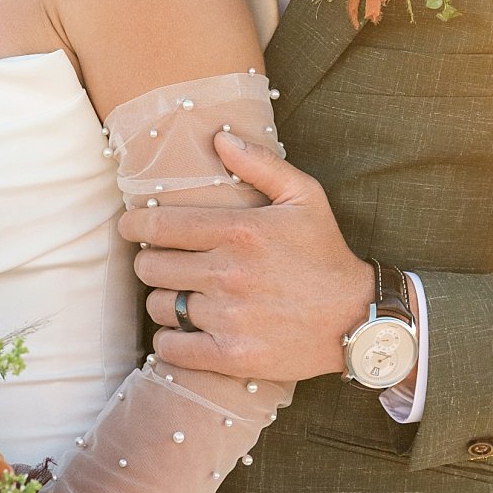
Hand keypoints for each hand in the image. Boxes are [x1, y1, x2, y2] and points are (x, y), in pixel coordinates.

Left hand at [123, 132, 375, 382]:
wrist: (360, 319)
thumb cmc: (325, 254)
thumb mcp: (304, 198)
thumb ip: (260, 164)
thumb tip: (219, 137)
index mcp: (240, 231)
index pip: (157, 226)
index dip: (133, 225)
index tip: (131, 227)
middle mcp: (230, 273)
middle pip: (150, 267)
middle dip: (151, 263)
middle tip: (167, 263)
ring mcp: (230, 317)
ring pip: (160, 306)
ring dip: (164, 301)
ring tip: (183, 296)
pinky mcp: (234, 355)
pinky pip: (172, 347)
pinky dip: (170, 341)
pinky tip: (183, 331)